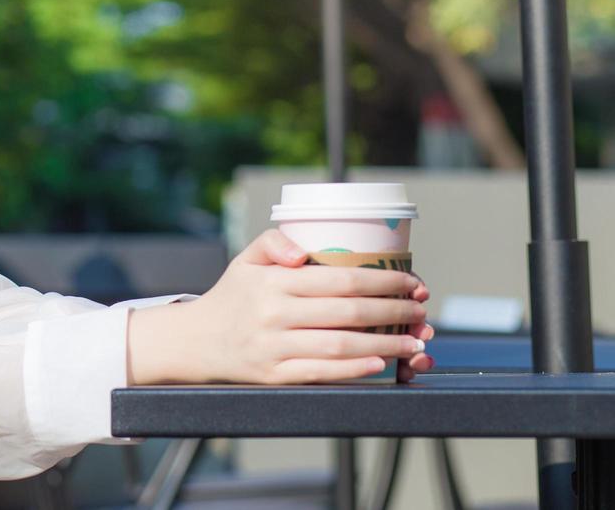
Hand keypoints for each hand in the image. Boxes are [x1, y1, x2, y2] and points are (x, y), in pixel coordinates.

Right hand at [128, 229, 432, 384]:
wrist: (195, 341)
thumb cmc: (232, 297)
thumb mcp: (245, 260)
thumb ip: (272, 241)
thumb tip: (302, 251)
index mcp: (271, 281)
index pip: (339, 278)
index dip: (383, 280)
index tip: (412, 282)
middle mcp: (273, 314)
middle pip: (348, 312)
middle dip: (394, 311)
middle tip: (421, 311)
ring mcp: (273, 347)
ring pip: (340, 345)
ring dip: (385, 344)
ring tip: (414, 342)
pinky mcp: (274, 375)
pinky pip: (322, 372)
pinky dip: (354, 369)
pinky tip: (380, 364)